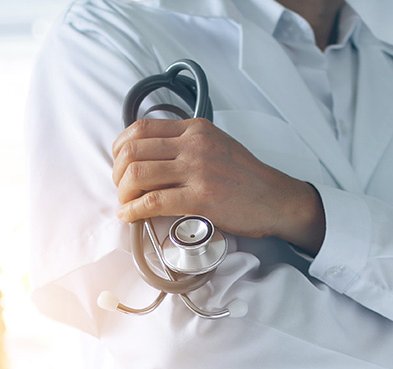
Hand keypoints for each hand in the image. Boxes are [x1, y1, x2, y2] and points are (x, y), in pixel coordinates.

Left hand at [111, 118, 325, 252]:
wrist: (275, 199)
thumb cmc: (244, 177)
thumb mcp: (214, 145)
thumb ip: (184, 144)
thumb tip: (148, 156)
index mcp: (194, 129)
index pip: (140, 128)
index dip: (120, 148)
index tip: (119, 164)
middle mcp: (194, 145)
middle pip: (133, 151)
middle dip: (117, 173)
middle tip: (121, 188)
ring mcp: (197, 170)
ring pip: (138, 174)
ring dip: (122, 192)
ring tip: (126, 203)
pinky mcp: (201, 197)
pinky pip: (153, 201)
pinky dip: (133, 210)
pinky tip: (129, 216)